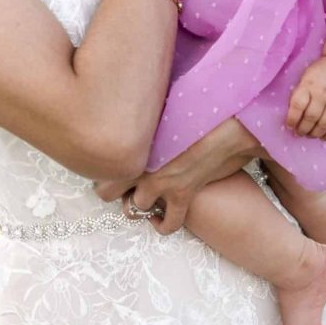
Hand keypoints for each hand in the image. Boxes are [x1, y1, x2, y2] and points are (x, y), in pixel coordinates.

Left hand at [95, 117, 257, 234]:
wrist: (225, 120)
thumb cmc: (195, 103)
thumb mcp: (161, 102)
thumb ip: (142, 110)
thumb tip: (135, 100)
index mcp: (130, 140)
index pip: (100, 160)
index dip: (104, 163)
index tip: (110, 160)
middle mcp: (139, 165)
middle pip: (105, 190)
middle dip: (110, 189)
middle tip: (120, 182)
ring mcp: (159, 184)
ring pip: (132, 208)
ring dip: (136, 204)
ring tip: (143, 196)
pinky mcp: (182, 197)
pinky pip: (168, 224)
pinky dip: (162, 224)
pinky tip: (161, 217)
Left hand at [286, 55, 325, 139]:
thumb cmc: (321, 71)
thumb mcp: (306, 77)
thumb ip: (300, 93)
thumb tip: (293, 115)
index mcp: (309, 85)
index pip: (297, 105)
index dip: (292, 119)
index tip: (289, 125)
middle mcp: (323, 94)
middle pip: (311, 118)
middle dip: (302, 129)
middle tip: (299, 133)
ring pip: (324, 124)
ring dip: (315, 134)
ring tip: (310, 135)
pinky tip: (323, 137)